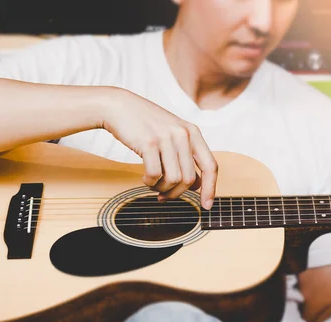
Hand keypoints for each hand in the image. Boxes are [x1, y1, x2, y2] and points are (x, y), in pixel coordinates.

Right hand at [100, 88, 216, 208]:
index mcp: (193, 133)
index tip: (207, 205)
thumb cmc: (146, 125)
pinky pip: (155, 175)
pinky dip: (150, 182)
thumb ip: (186, 155)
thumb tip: (196, 185)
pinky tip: (144, 177)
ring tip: (153, 184)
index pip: (211, 166)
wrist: (119, 107)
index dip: (210, 189)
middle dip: (176, 193)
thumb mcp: (173, 134)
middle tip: (164, 196)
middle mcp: (183, 135)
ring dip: (161, 188)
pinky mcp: (149, 143)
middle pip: (189, 179)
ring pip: (173, 180)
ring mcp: (167, 138)